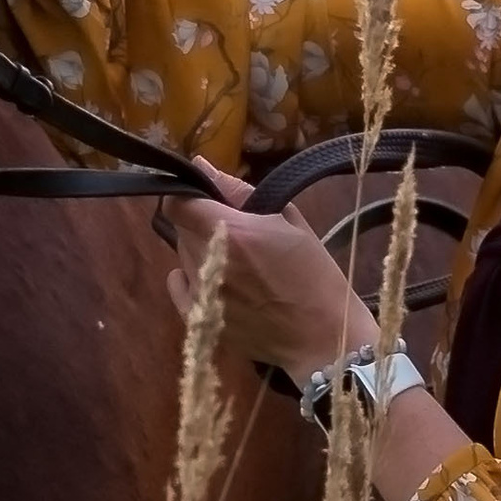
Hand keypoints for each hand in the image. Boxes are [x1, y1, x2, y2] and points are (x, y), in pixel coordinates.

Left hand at [158, 165, 377, 385]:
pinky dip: (189, 277)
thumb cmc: (315, 274)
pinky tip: (217, 280)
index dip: (186, 195)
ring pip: (182, 255)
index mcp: (230, 231)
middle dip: (201, 223)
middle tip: (236, 233)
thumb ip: (239, 191)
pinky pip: (176, 284)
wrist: (324, 336)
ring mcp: (199, 293)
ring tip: (238, 264)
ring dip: (200, 250)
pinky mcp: (196, 320)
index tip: (205, 198)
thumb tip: (202, 165)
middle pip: (182, 228)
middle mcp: (206, 260)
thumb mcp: (289, 220)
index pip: (178, 201)